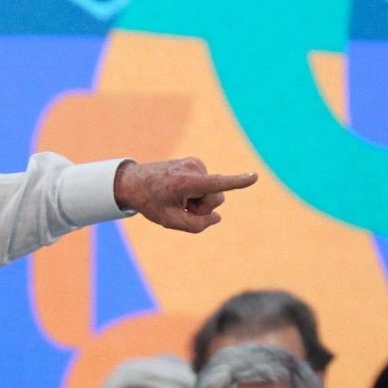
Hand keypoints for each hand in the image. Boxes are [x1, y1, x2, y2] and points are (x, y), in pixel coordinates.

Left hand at [113, 157, 256, 232]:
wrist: (133, 182)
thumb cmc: (150, 202)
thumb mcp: (169, 221)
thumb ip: (196, 225)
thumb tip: (217, 217)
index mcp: (185, 182)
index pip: (215, 184)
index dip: (236, 182)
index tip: (254, 177)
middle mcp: (192, 169)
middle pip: (216, 197)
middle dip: (203, 207)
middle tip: (181, 207)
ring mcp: (195, 163)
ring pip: (212, 191)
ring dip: (198, 200)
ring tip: (178, 197)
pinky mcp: (195, 163)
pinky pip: (206, 184)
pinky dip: (196, 191)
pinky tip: (179, 190)